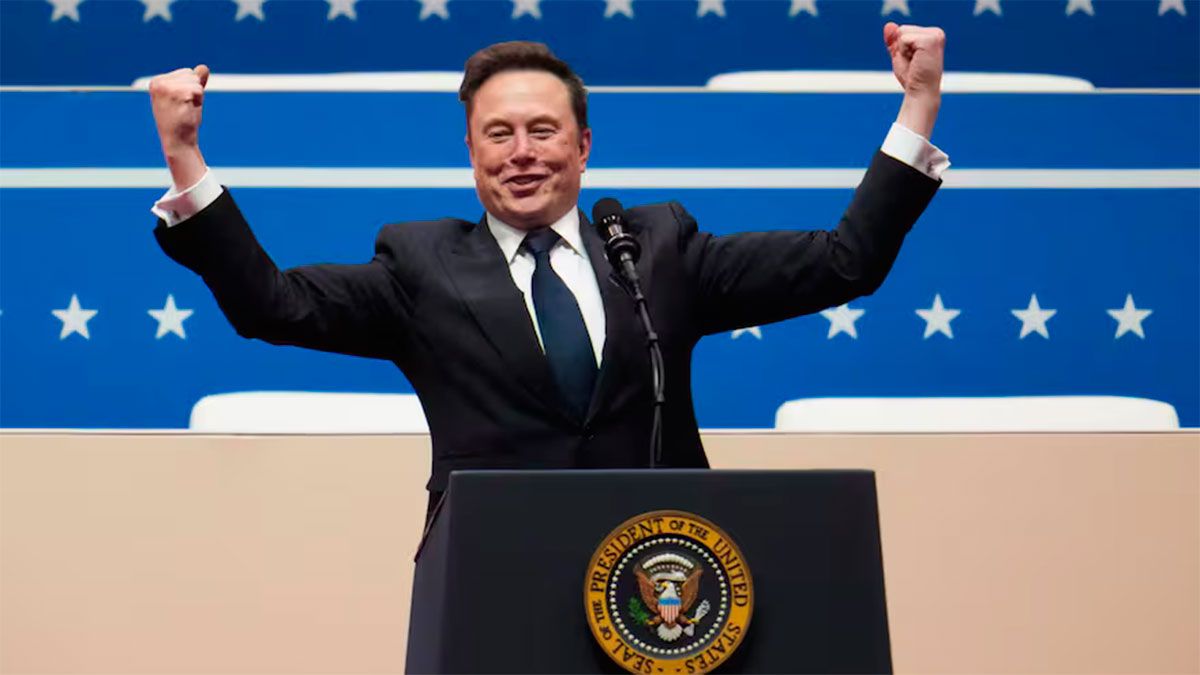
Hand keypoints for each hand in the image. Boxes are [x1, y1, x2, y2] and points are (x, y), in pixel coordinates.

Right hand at [148, 65, 209, 187]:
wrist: (178, 141)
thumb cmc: (181, 122)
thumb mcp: (186, 98)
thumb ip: (194, 82)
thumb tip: (204, 67)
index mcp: (157, 81)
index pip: (186, 72)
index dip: (190, 89)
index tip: (180, 103)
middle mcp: (158, 82)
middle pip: (191, 74)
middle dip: (194, 91)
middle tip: (184, 107)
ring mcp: (167, 87)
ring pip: (196, 82)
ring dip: (197, 97)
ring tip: (185, 109)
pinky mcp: (178, 93)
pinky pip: (199, 90)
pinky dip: (198, 101)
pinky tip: (188, 111)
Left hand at [884, 23, 943, 99]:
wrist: (920, 92)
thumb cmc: (912, 78)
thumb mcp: (900, 56)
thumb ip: (894, 41)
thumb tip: (888, 25)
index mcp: (932, 35)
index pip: (903, 30)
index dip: (901, 48)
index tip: (912, 61)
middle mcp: (937, 32)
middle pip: (902, 29)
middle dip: (901, 48)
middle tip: (913, 63)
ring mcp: (935, 35)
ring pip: (902, 32)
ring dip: (902, 51)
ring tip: (915, 63)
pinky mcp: (930, 40)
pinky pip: (903, 38)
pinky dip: (904, 52)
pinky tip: (916, 61)